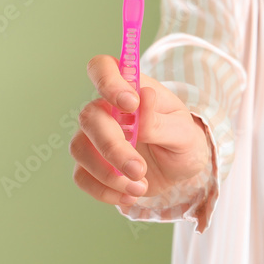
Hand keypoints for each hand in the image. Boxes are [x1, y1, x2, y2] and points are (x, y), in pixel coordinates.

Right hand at [70, 54, 210, 205]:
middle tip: (138, 169)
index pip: (103, 68)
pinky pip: (82, 176)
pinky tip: (131, 194)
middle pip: (90, 117)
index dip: (108, 81)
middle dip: (112, 146)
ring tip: (141, 185)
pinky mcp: (91, 165)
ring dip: (109, 173)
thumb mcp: (183, 132)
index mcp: (131, 89)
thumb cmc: (184, 141)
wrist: (182, 170)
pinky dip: (105, 190)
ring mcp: (94, 137)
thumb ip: (160, 119)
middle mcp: (107, 109)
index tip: (130, 104)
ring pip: (80, 148)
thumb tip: (144, 96)